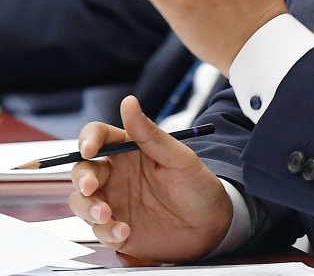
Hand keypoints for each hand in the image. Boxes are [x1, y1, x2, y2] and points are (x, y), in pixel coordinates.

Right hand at [70, 96, 232, 260]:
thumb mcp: (180, 159)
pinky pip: (98, 231)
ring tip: (107, 216)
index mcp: (131, 151)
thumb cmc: (198, 186)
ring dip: (88, 208)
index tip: (89, 149)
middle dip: (82, 178)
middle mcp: (117, 175)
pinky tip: (124, 232)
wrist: (212, 225)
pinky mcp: (115, 228)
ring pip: (81, 201)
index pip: (99, 137)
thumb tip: (129, 102)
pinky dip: (106, 232)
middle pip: (82, 170)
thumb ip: (151, 135)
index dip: (88, 140)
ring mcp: (115, 202)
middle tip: (91, 187)